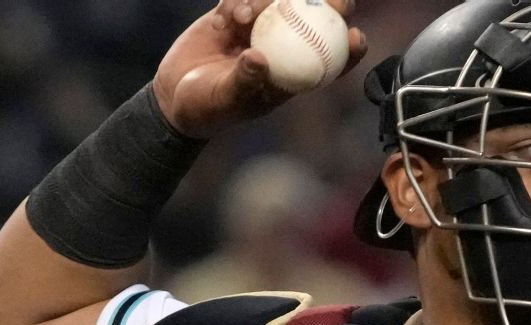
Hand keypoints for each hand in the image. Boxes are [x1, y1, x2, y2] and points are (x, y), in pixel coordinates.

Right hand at [152, 0, 367, 138]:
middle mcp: (283, 49)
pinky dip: (237, 2)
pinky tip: (227, 15)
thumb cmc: (207, 109)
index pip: (333, 61)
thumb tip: (258, 59)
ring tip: (241, 15)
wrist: (174, 96)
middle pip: (316, 22)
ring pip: (278, 3)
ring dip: (264, 2)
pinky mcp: (235, 16)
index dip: (351, 48)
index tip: (356, 36)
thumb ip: (243, 81)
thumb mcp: (226, 100)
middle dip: (329, 4)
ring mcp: (260, 30)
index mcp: (293, 75)